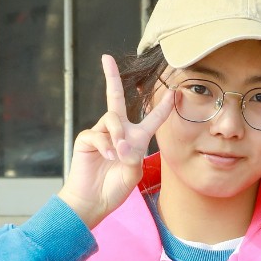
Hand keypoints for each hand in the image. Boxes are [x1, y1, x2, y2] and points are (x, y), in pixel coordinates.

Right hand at [56, 54, 175, 228]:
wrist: (93, 202)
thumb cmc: (114, 189)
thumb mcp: (132, 173)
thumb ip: (132, 155)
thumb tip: (120, 141)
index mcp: (135, 139)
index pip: (152, 118)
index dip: (163, 106)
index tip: (174, 90)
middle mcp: (118, 132)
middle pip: (115, 98)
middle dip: (111, 77)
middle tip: (106, 58)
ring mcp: (101, 134)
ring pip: (112, 118)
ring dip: (118, 134)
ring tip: (117, 154)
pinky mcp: (86, 140)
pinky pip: (97, 134)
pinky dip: (105, 145)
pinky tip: (108, 156)